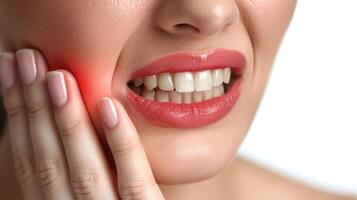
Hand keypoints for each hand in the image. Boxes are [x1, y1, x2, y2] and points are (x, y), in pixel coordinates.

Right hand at [0, 49, 164, 199]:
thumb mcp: (87, 199)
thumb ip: (68, 177)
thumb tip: (49, 129)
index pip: (31, 163)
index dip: (18, 117)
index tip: (12, 74)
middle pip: (48, 163)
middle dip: (34, 109)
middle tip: (27, 61)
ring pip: (83, 171)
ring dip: (68, 122)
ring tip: (57, 77)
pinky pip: (134, 183)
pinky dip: (119, 144)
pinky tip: (108, 106)